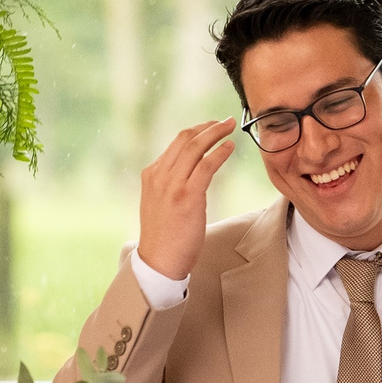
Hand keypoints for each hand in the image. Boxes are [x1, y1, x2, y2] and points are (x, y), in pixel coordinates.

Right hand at [135, 118, 238, 282]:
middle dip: (207, 126)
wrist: (158, 260)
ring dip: (215, 133)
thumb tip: (187, 172)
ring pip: (195, 148)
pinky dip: (219, 153)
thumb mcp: (159, 202)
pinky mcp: (186, 196)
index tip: (211, 127)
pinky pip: (205, 166)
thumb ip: (169, 184)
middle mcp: (159, 175)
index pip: (175, 143)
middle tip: (225, 122)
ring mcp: (171, 185)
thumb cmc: (164, 236)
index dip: (196, 131)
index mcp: (151, 175)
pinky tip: (230, 148)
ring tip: (230, 127)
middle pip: (184, 139)